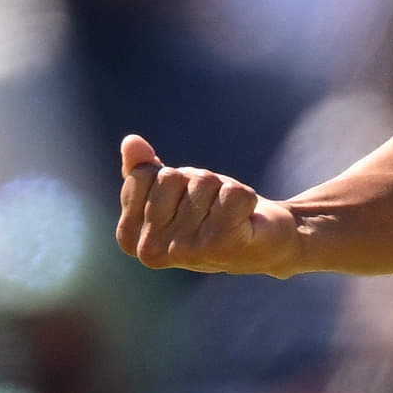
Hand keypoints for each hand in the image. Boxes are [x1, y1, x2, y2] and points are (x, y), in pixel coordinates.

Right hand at [114, 134, 295, 274]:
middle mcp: (152, 250)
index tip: (183, 203)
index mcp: (129, 238)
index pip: (142, 175)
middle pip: (171, 177)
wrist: (263, 242)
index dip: (170, 179)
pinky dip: (245, 197)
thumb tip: (131, 141)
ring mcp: (184, 251)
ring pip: (203, 182)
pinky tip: (245, 220)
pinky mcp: (221, 245)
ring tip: (227, 215)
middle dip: (196, 183)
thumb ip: (141, 169)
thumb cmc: (210, 213)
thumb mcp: (171, 189)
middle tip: (210, 209)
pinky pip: (233, 192)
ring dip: (221, 190)